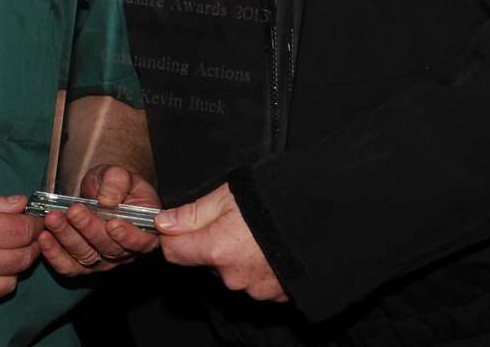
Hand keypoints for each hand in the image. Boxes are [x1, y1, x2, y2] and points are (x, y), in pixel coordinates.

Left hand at [38, 164, 160, 275]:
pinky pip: (68, 266)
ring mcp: (103, 261)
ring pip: (86, 256)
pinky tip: (44, 237)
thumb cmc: (115, 184)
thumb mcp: (119, 174)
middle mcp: (125, 252)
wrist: (101, 192)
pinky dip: (54, 254)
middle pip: (108, 248)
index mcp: (144, 231)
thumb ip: (117, 181)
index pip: (141, 241)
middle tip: (73, 211)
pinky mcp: (81, 265)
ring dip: (67, 237)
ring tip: (53, 218)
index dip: (128, 236)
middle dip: (89, 229)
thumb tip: (108, 200)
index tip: (112, 223)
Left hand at [155, 183, 286, 302]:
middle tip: (235, 220)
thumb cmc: (277, 200)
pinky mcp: (276, 294)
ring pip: (233, 272)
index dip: (174, 236)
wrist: (325, 215)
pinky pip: (257, 281)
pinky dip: (260, 266)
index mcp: (216, 249)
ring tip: (259, 233)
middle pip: (206, 262)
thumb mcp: (228, 195)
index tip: (181, 225)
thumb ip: (193, 212)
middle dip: (213, 243)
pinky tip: (272, 247)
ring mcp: (255, 288)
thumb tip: (164, 222)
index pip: (173, 252)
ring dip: (238, 256)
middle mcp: (232, 276)